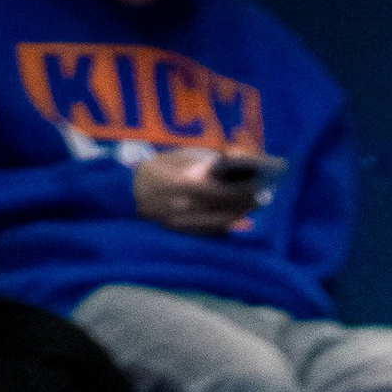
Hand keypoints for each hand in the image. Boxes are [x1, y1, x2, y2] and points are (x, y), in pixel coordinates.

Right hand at [131, 150, 261, 238]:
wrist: (128, 193)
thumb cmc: (155, 170)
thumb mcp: (176, 158)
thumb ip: (201, 163)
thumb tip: (229, 165)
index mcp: (183, 185)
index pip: (220, 191)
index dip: (241, 191)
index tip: (258, 186)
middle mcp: (184, 207)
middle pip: (223, 209)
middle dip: (245, 204)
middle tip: (263, 197)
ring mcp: (183, 223)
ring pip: (219, 224)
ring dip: (239, 216)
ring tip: (254, 208)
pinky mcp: (182, 233)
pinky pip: (209, 232)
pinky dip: (227, 228)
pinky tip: (240, 223)